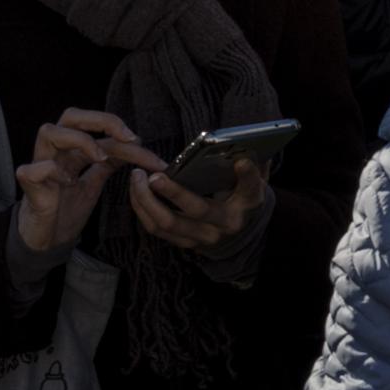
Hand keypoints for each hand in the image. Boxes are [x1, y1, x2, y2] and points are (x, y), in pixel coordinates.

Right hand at [14, 109, 154, 256]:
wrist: (45, 242)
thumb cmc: (66, 210)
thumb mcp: (93, 183)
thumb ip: (108, 163)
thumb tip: (134, 143)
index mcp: (71, 151)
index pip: (100, 130)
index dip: (127, 137)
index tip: (153, 158)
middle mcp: (55, 152)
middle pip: (71, 115)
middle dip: (102, 120)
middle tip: (128, 138)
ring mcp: (39, 166)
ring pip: (48, 132)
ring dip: (80, 140)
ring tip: (100, 158)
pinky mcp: (28, 186)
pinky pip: (35, 168)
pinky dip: (53, 170)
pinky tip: (69, 182)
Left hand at [130, 154, 267, 253]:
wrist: (241, 234)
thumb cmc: (244, 199)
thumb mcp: (253, 182)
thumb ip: (250, 167)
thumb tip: (242, 146)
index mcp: (248, 204)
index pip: (250, 188)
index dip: (248, 175)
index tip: (240, 161)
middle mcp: (226, 224)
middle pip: (197, 209)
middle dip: (172, 192)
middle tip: (154, 176)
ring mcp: (204, 237)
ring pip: (168, 223)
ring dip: (147, 202)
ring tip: (137, 179)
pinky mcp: (185, 243)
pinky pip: (156, 229)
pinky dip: (143, 210)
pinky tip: (136, 193)